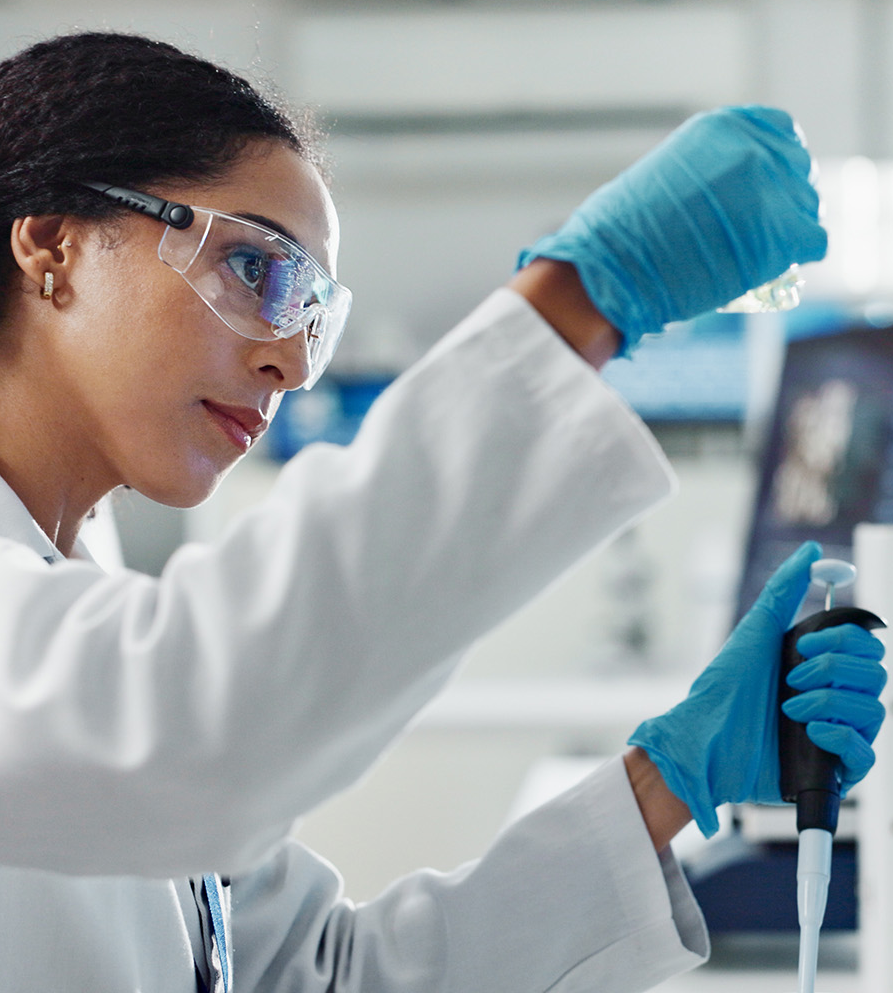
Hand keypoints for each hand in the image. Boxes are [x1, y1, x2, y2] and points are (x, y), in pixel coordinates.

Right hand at [517, 106, 827, 353]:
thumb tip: (721, 199)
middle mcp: (753, 149)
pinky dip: (796, 255)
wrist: (614, 268)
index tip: (763, 190)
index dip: (774, 165)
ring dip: (790, 228)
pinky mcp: (782, 233)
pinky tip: (772, 267)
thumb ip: (702, 176)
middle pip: (796, 169)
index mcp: (722, 128)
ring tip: (762, 251)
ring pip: (807, 206)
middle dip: (784, 198)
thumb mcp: (663, 178)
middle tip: (763, 230)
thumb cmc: (620, 234)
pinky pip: (813, 240)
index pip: (778, 133)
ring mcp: (773, 189)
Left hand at [627, 542, 886, 836]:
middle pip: (876, 674)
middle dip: (834, 670)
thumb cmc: (725, 687)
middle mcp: (835, 697)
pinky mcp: (833, 769)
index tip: (803, 643)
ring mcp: (837, 733)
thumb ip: (785, 590)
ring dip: (829, 702)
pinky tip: (810, 731)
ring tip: (788, 708)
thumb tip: (812, 552)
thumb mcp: (756, 632)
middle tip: (792, 678)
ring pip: (874, 710)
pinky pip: (866, 754)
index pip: (867, 645)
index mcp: (822, 665)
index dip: (844, 640)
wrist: (704, 739)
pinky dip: (841, 737)